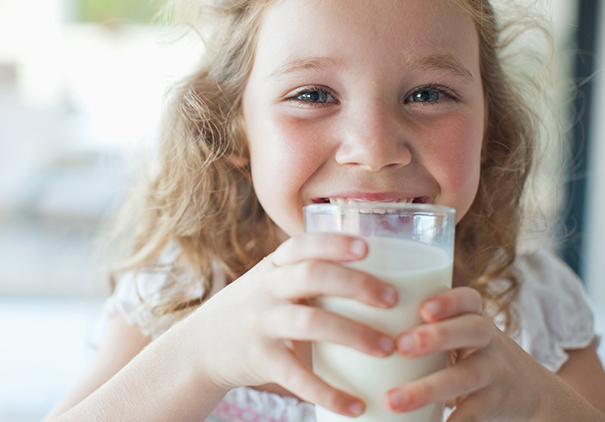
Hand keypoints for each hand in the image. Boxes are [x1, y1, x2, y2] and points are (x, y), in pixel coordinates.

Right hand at [191, 233, 397, 416]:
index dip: (334, 243)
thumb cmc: (256, 309)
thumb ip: (309, 275)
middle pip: (312, 275)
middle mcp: (267, 288)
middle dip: (355, 284)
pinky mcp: (259, 359)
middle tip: (393, 299)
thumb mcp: (272, 283)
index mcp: (274, 266)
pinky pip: (296, 376)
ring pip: (310, 322)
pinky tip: (356, 405)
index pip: (303, 244)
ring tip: (387, 348)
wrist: (201, 346)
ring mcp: (261, 323)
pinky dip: (328, 392)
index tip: (367, 247)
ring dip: (353, 334)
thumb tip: (375, 277)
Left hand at [383, 287, 568, 420]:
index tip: (423, 308)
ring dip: (428, 388)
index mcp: (473, 315)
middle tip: (400, 345)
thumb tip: (351, 327)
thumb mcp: (457, 331)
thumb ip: (420, 323)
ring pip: (466, 377)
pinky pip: (473, 415)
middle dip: (437, 336)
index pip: (468, 298)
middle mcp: (488, 340)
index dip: (448, 300)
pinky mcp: (495, 405)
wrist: (529, 390)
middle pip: (471, 330)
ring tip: (392, 401)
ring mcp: (494, 372)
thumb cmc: (469, 351)